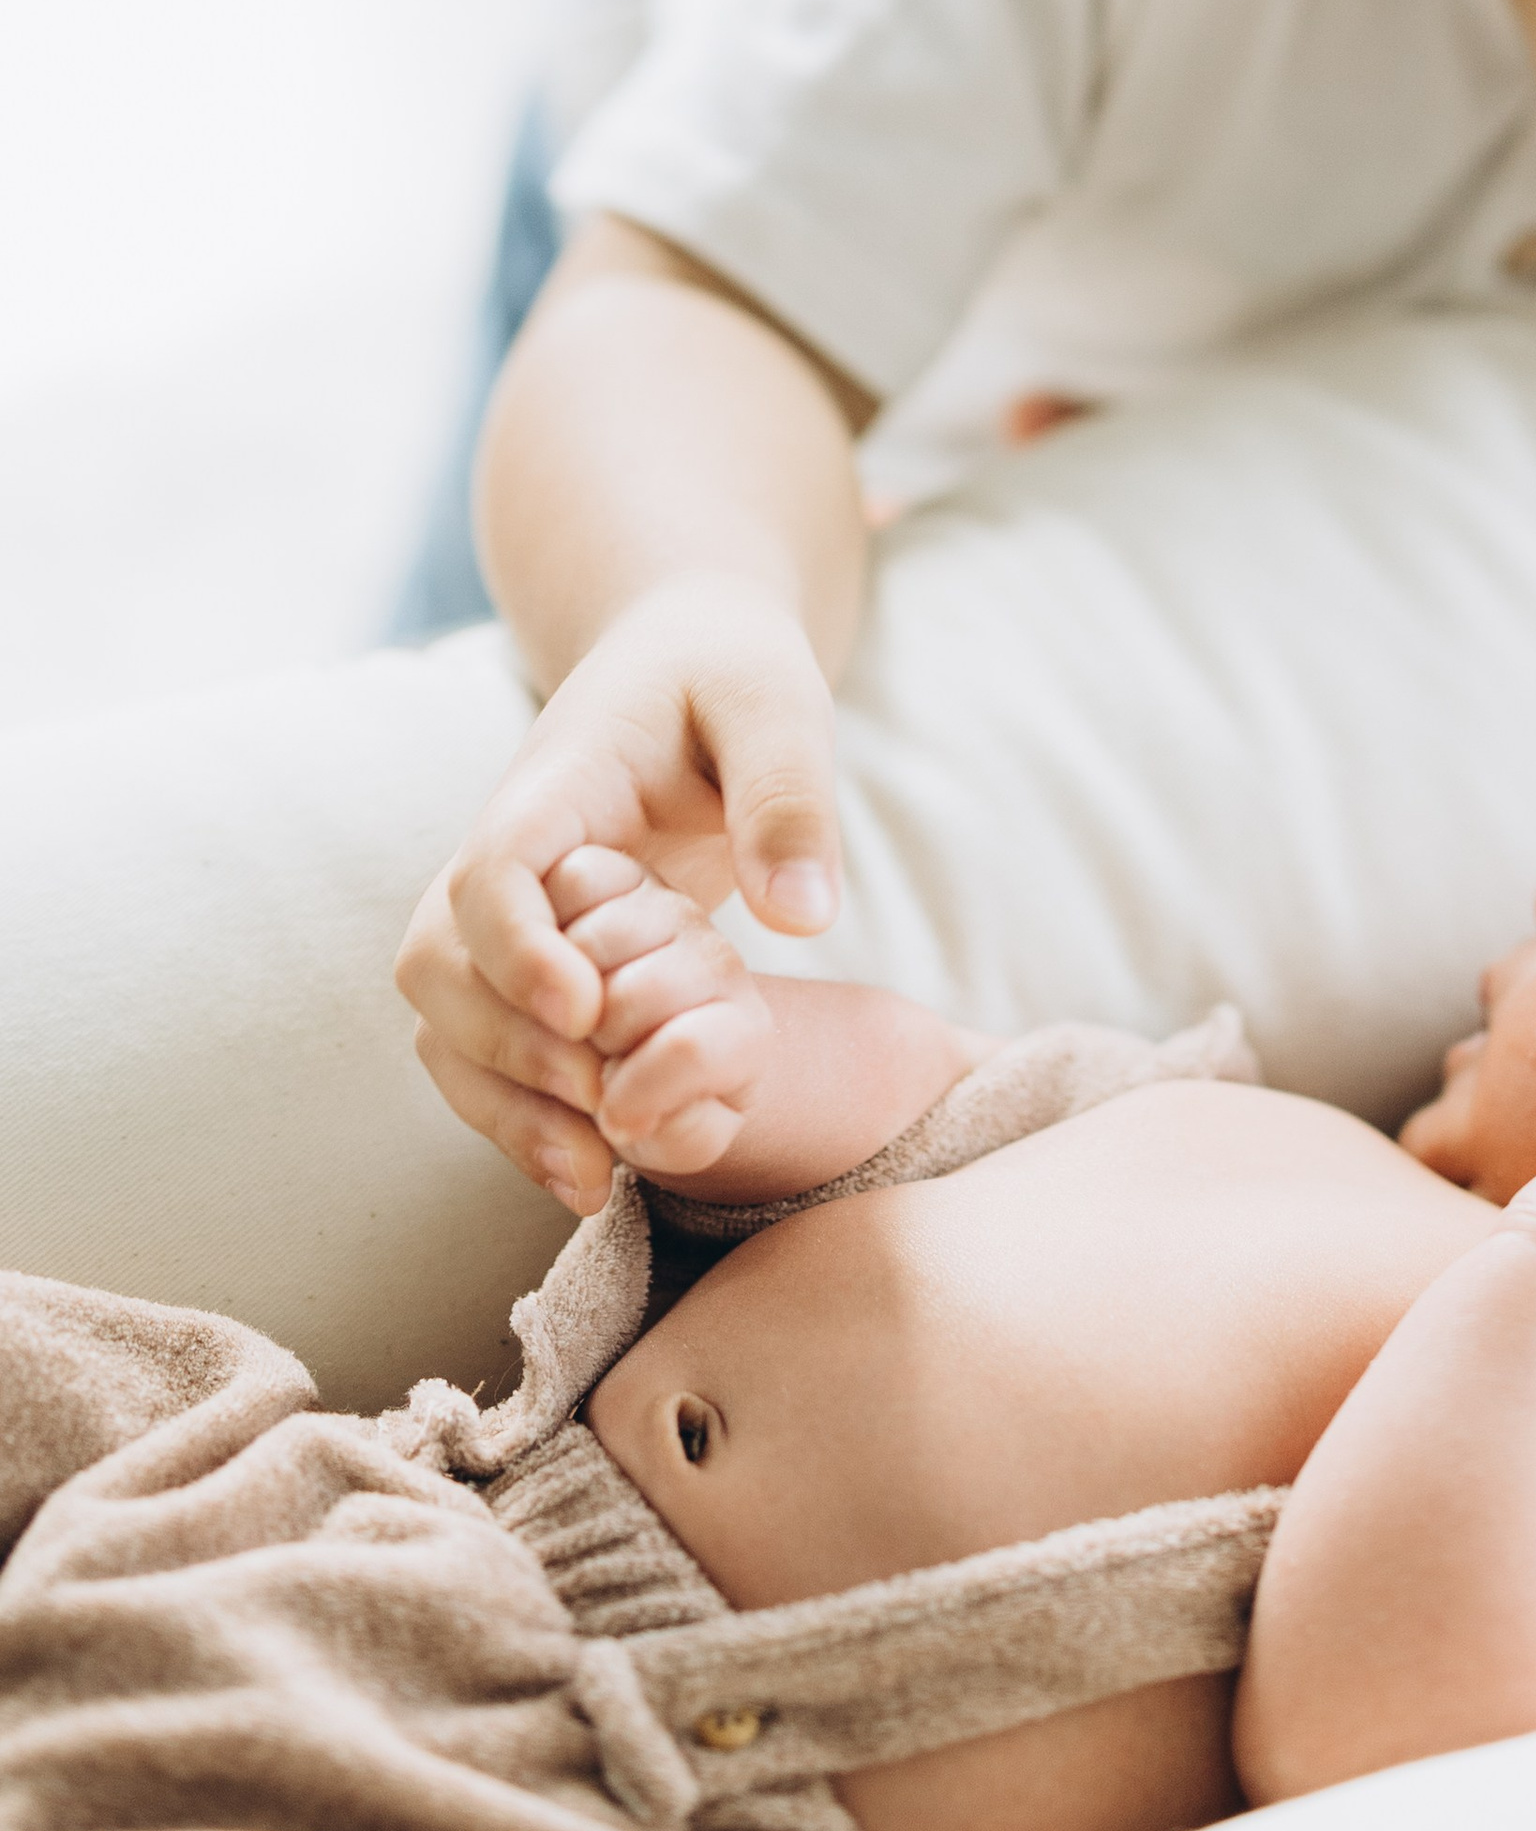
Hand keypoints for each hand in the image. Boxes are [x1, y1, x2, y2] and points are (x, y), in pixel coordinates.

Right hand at [398, 572, 841, 1208]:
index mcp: (556, 784)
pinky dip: (517, 1115)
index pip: (492, 870)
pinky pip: (482, 1048)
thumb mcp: (777, 704)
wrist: (682, 658)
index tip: (585, 1012)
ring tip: (597, 1172)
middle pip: (438, 960)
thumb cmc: (729, 675)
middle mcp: (504, 853)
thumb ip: (787, 799)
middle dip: (505, 1047)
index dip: (518, 948)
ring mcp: (503, 912)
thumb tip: (802, 919)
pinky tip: (594, 1172)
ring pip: (443, 1018)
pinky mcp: (526, 957)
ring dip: (500, 1102)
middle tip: (608, 1099)